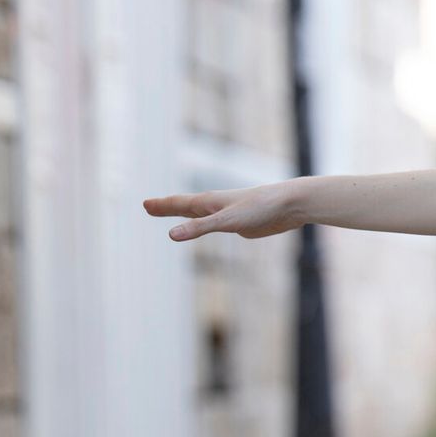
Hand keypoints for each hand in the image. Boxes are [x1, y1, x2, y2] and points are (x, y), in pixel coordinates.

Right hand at [143, 180, 303, 240]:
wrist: (291, 204)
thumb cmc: (260, 208)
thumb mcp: (227, 221)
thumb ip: (199, 228)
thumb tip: (171, 234)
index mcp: (209, 202)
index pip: (179, 204)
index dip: (161, 205)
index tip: (145, 204)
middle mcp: (216, 205)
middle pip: (185, 206)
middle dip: (167, 207)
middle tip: (148, 206)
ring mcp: (229, 213)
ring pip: (201, 213)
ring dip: (185, 214)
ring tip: (175, 212)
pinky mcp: (242, 223)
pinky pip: (217, 223)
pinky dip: (205, 223)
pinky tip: (209, 224)